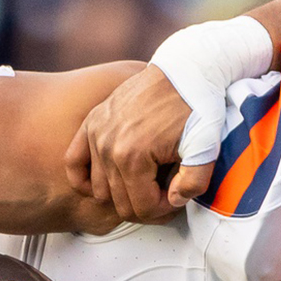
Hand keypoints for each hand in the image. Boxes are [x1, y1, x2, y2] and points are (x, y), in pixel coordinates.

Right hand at [64, 65, 214, 222]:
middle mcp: (106, 145)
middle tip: (167, 190)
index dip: (162, 210)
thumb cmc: (199, 106)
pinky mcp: (92, 121)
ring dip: (124, 191)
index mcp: (132, 156)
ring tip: (148, 180)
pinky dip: (86, 178)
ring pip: (100, 188)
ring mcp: (95, 132)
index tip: (177, 196)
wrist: (187, 69)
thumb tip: (172, 201)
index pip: (140, 209)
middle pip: (120, 202)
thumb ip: (192, 184)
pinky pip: (74, 162)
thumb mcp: (206, 149)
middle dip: (146, 203)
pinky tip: (108, 181)